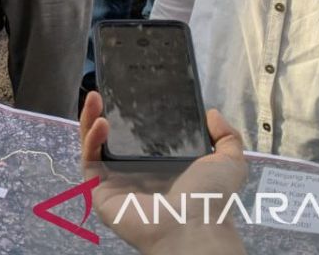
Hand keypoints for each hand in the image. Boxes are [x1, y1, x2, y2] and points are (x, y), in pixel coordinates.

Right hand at [80, 91, 247, 254]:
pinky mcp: (100, 190)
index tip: (129, 93)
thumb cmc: (210, 197)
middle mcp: (134, 173)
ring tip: (95, 98)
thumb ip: (226, 136)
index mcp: (160, 167)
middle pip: (110, 139)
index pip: (137, 137)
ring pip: (94, 146)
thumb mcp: (228, 161)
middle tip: (103, 91)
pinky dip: (90, 140)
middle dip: (103, 113)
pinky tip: (100, 122)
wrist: (195, 226)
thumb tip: (213, 113)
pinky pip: (89, 161)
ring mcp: (114, 182)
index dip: (130, 115)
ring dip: (90, 120)